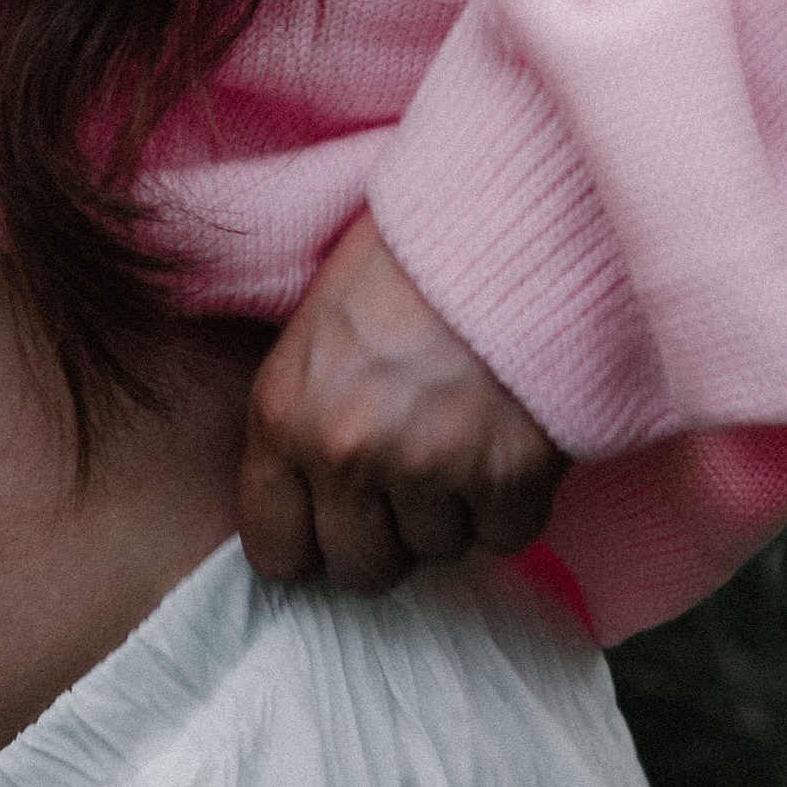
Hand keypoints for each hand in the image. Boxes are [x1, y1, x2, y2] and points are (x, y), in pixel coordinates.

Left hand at [239, 209, 566, 595]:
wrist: (508, 216)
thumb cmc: (408, 261)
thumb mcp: (313, 332)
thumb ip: (298, 422)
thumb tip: (304, 506)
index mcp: (280, 415)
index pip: (273, 549)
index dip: (309, 546)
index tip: (335, 530)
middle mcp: (343, 453)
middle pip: (360, 570)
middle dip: (389, 540)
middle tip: (413, 485)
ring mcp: (426, 470)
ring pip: (437, 552)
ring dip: (454, 512)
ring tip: (465, 435)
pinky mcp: (507, 477)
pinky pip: (505, 536)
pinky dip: (513, 502)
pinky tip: (508, 440)